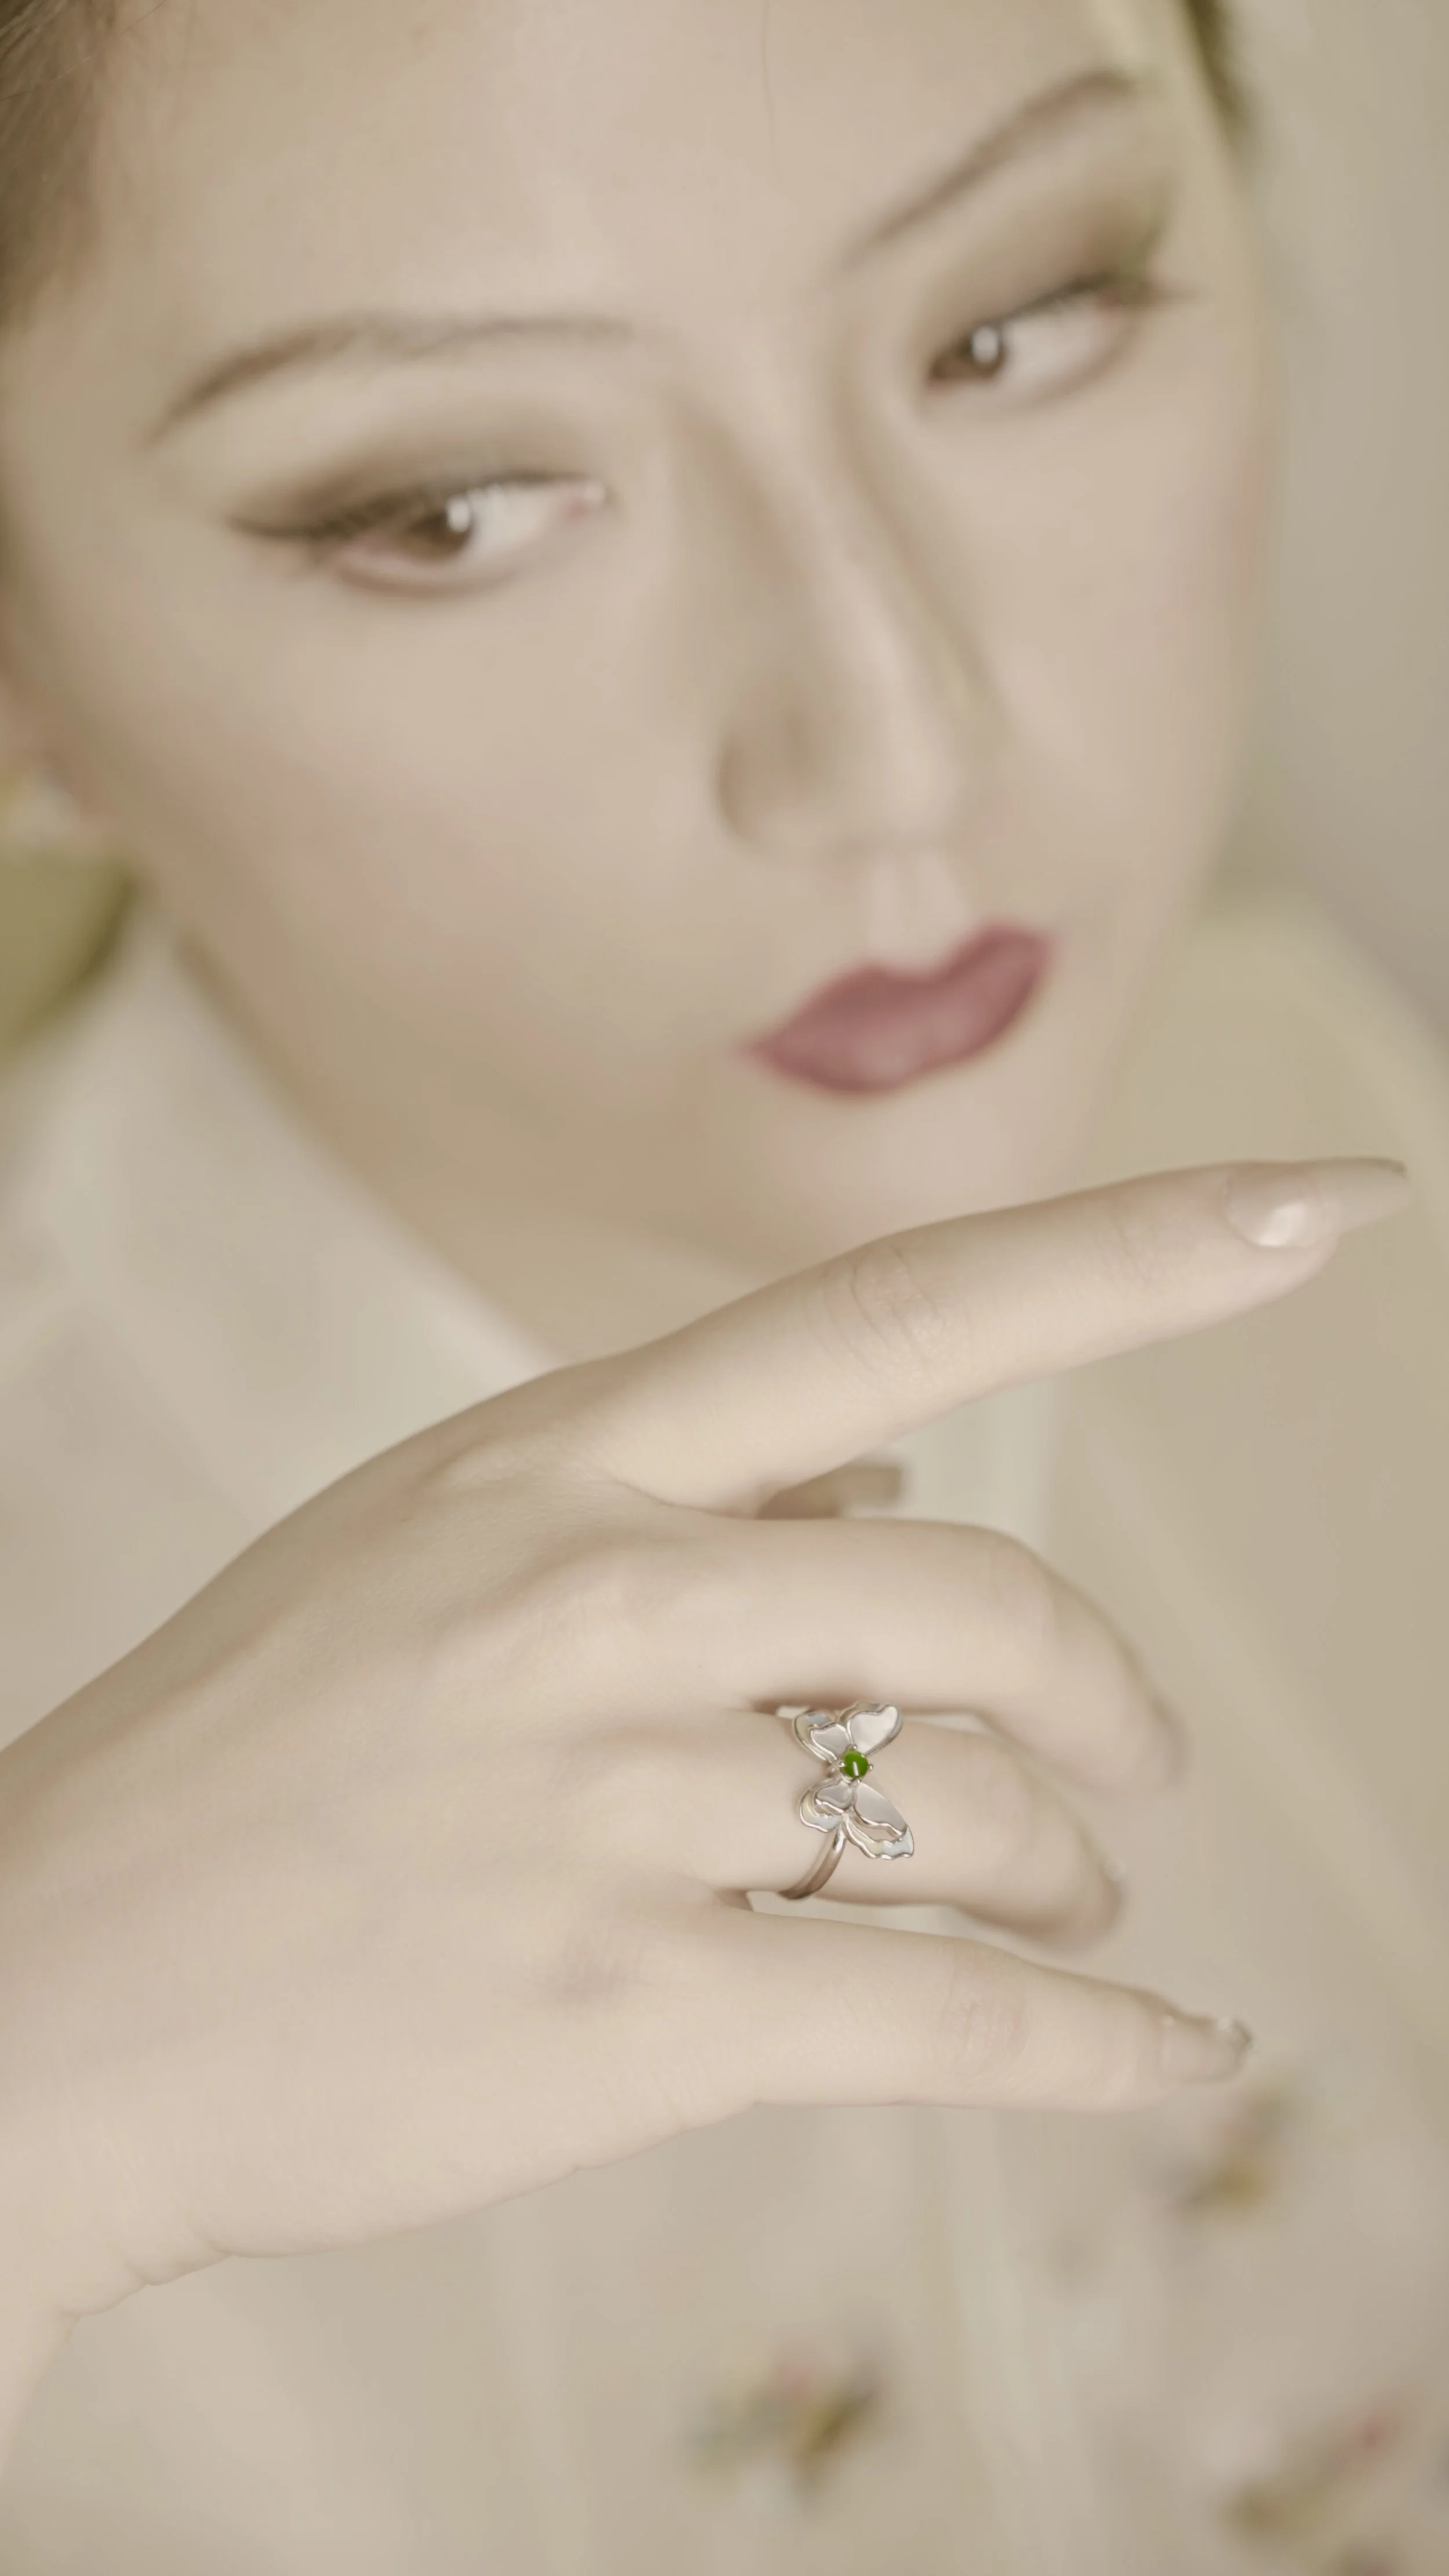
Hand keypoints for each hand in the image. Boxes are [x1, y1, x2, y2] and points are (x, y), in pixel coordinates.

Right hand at [0, 1156, 1407, 2360]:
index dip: (1140, 1251)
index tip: (1328, 1204)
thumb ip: (666, 1504)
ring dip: (1070, 1880)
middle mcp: (601, 1595)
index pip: (903, 1311)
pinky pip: (948, 2020)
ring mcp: (615, 1801)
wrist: (43, 1995)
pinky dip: (1101, 2051)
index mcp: (556, 1455)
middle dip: (1109, 1701)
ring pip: (975, 1817)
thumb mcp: (419, 1552)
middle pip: (989, 1606)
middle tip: (1138, 1776)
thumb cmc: (246, 1764)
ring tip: (1069, 1916)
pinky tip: (1176, 2063)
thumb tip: (894, 1498)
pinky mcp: (630, 2009)